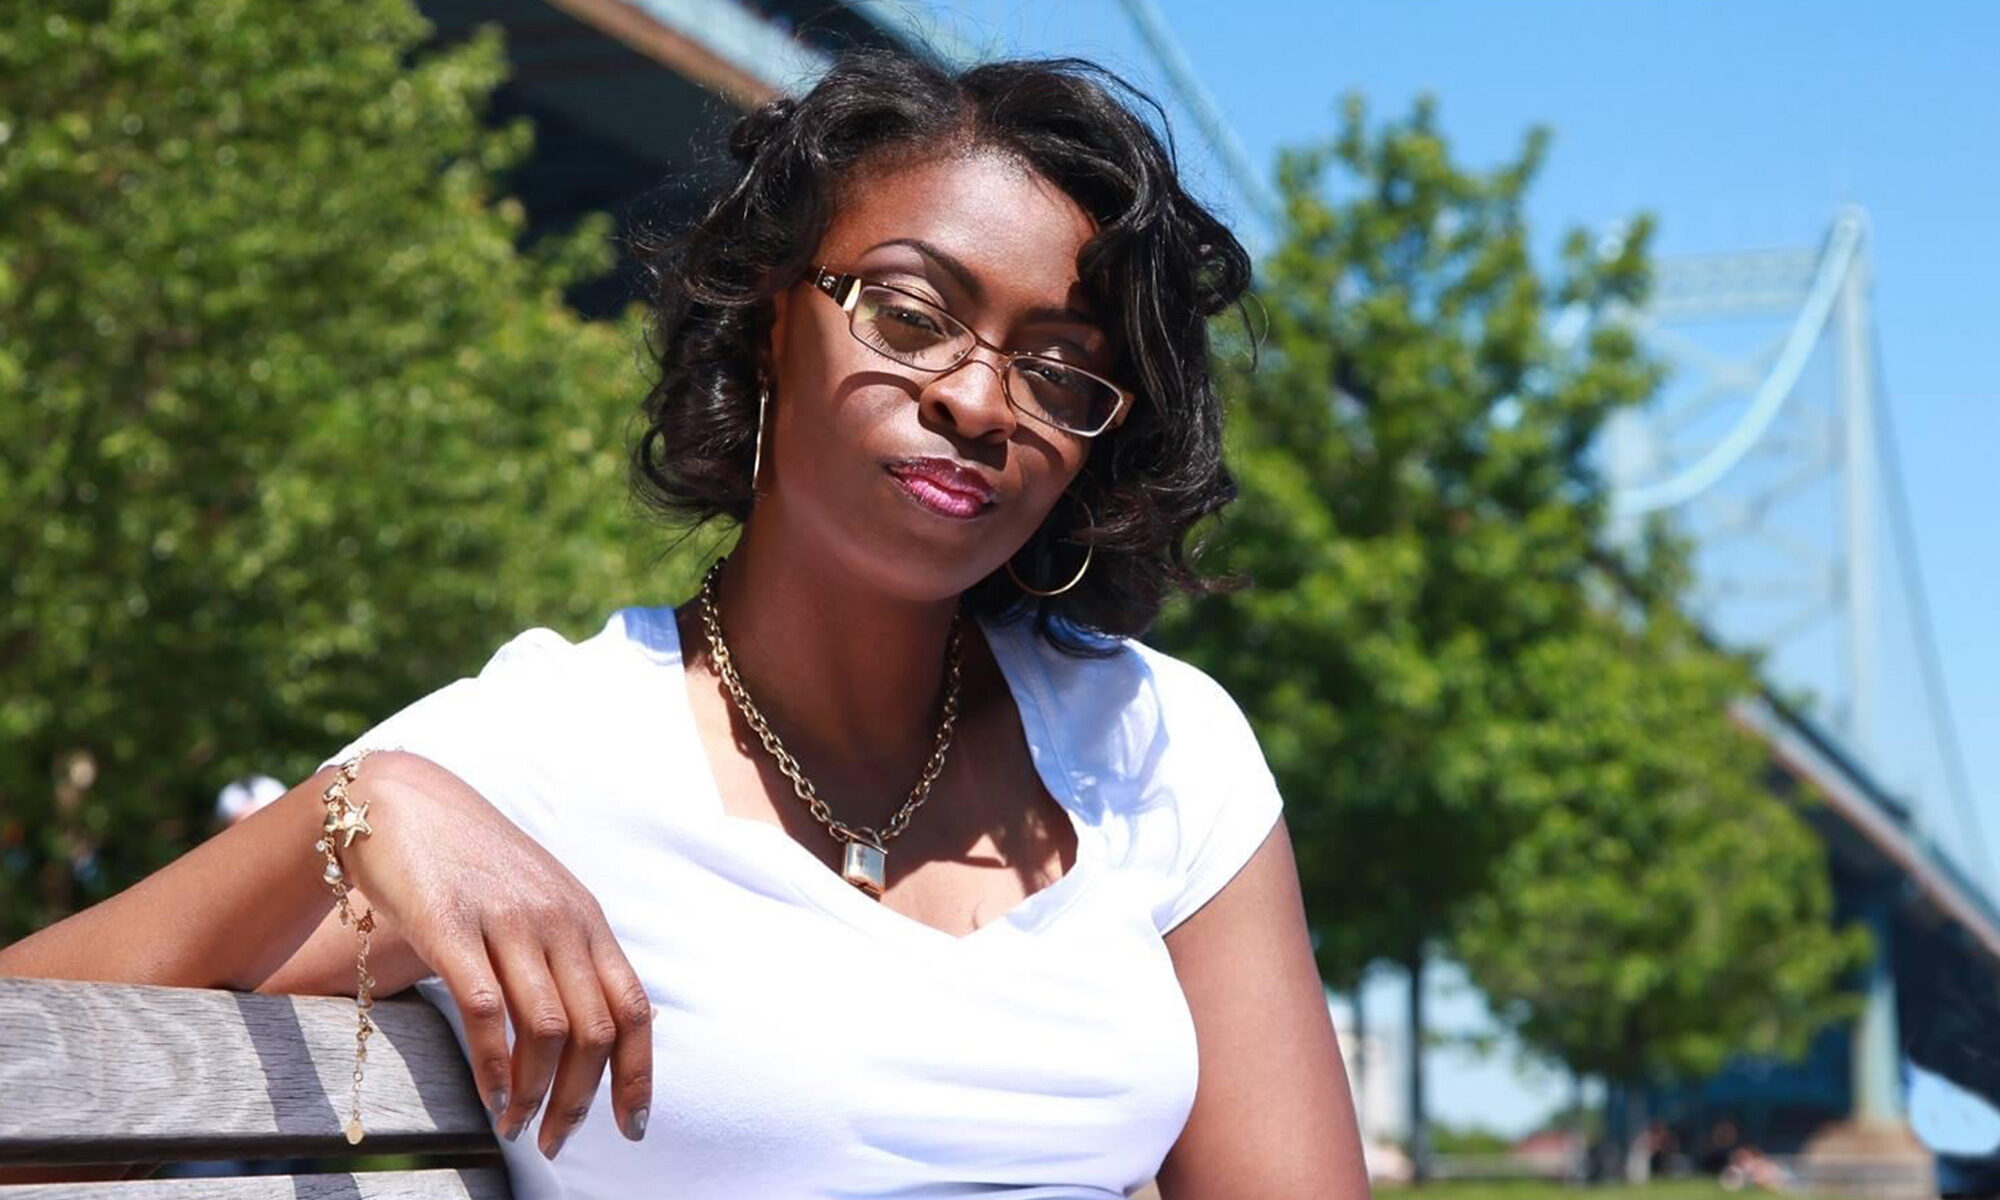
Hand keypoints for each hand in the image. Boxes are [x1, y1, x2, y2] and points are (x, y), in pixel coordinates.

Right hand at [337, 751, 651, 1157]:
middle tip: (556, 1143)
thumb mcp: (539, 902)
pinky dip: (493, 1064)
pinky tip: (489, 1096)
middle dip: (580, 1099)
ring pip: (548, 1026)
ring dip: (535, 1092)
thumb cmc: (472, 863)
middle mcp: (559, 919)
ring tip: (516, 1127)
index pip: (634, 1008)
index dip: (638, 1074)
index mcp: (587, 920)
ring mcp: (507, 920)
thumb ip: (569, 954)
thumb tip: (598, 1030)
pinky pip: (485, 1008)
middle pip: (595, 1028)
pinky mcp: (450, 924)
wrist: (399, 803)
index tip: (632, 1128)